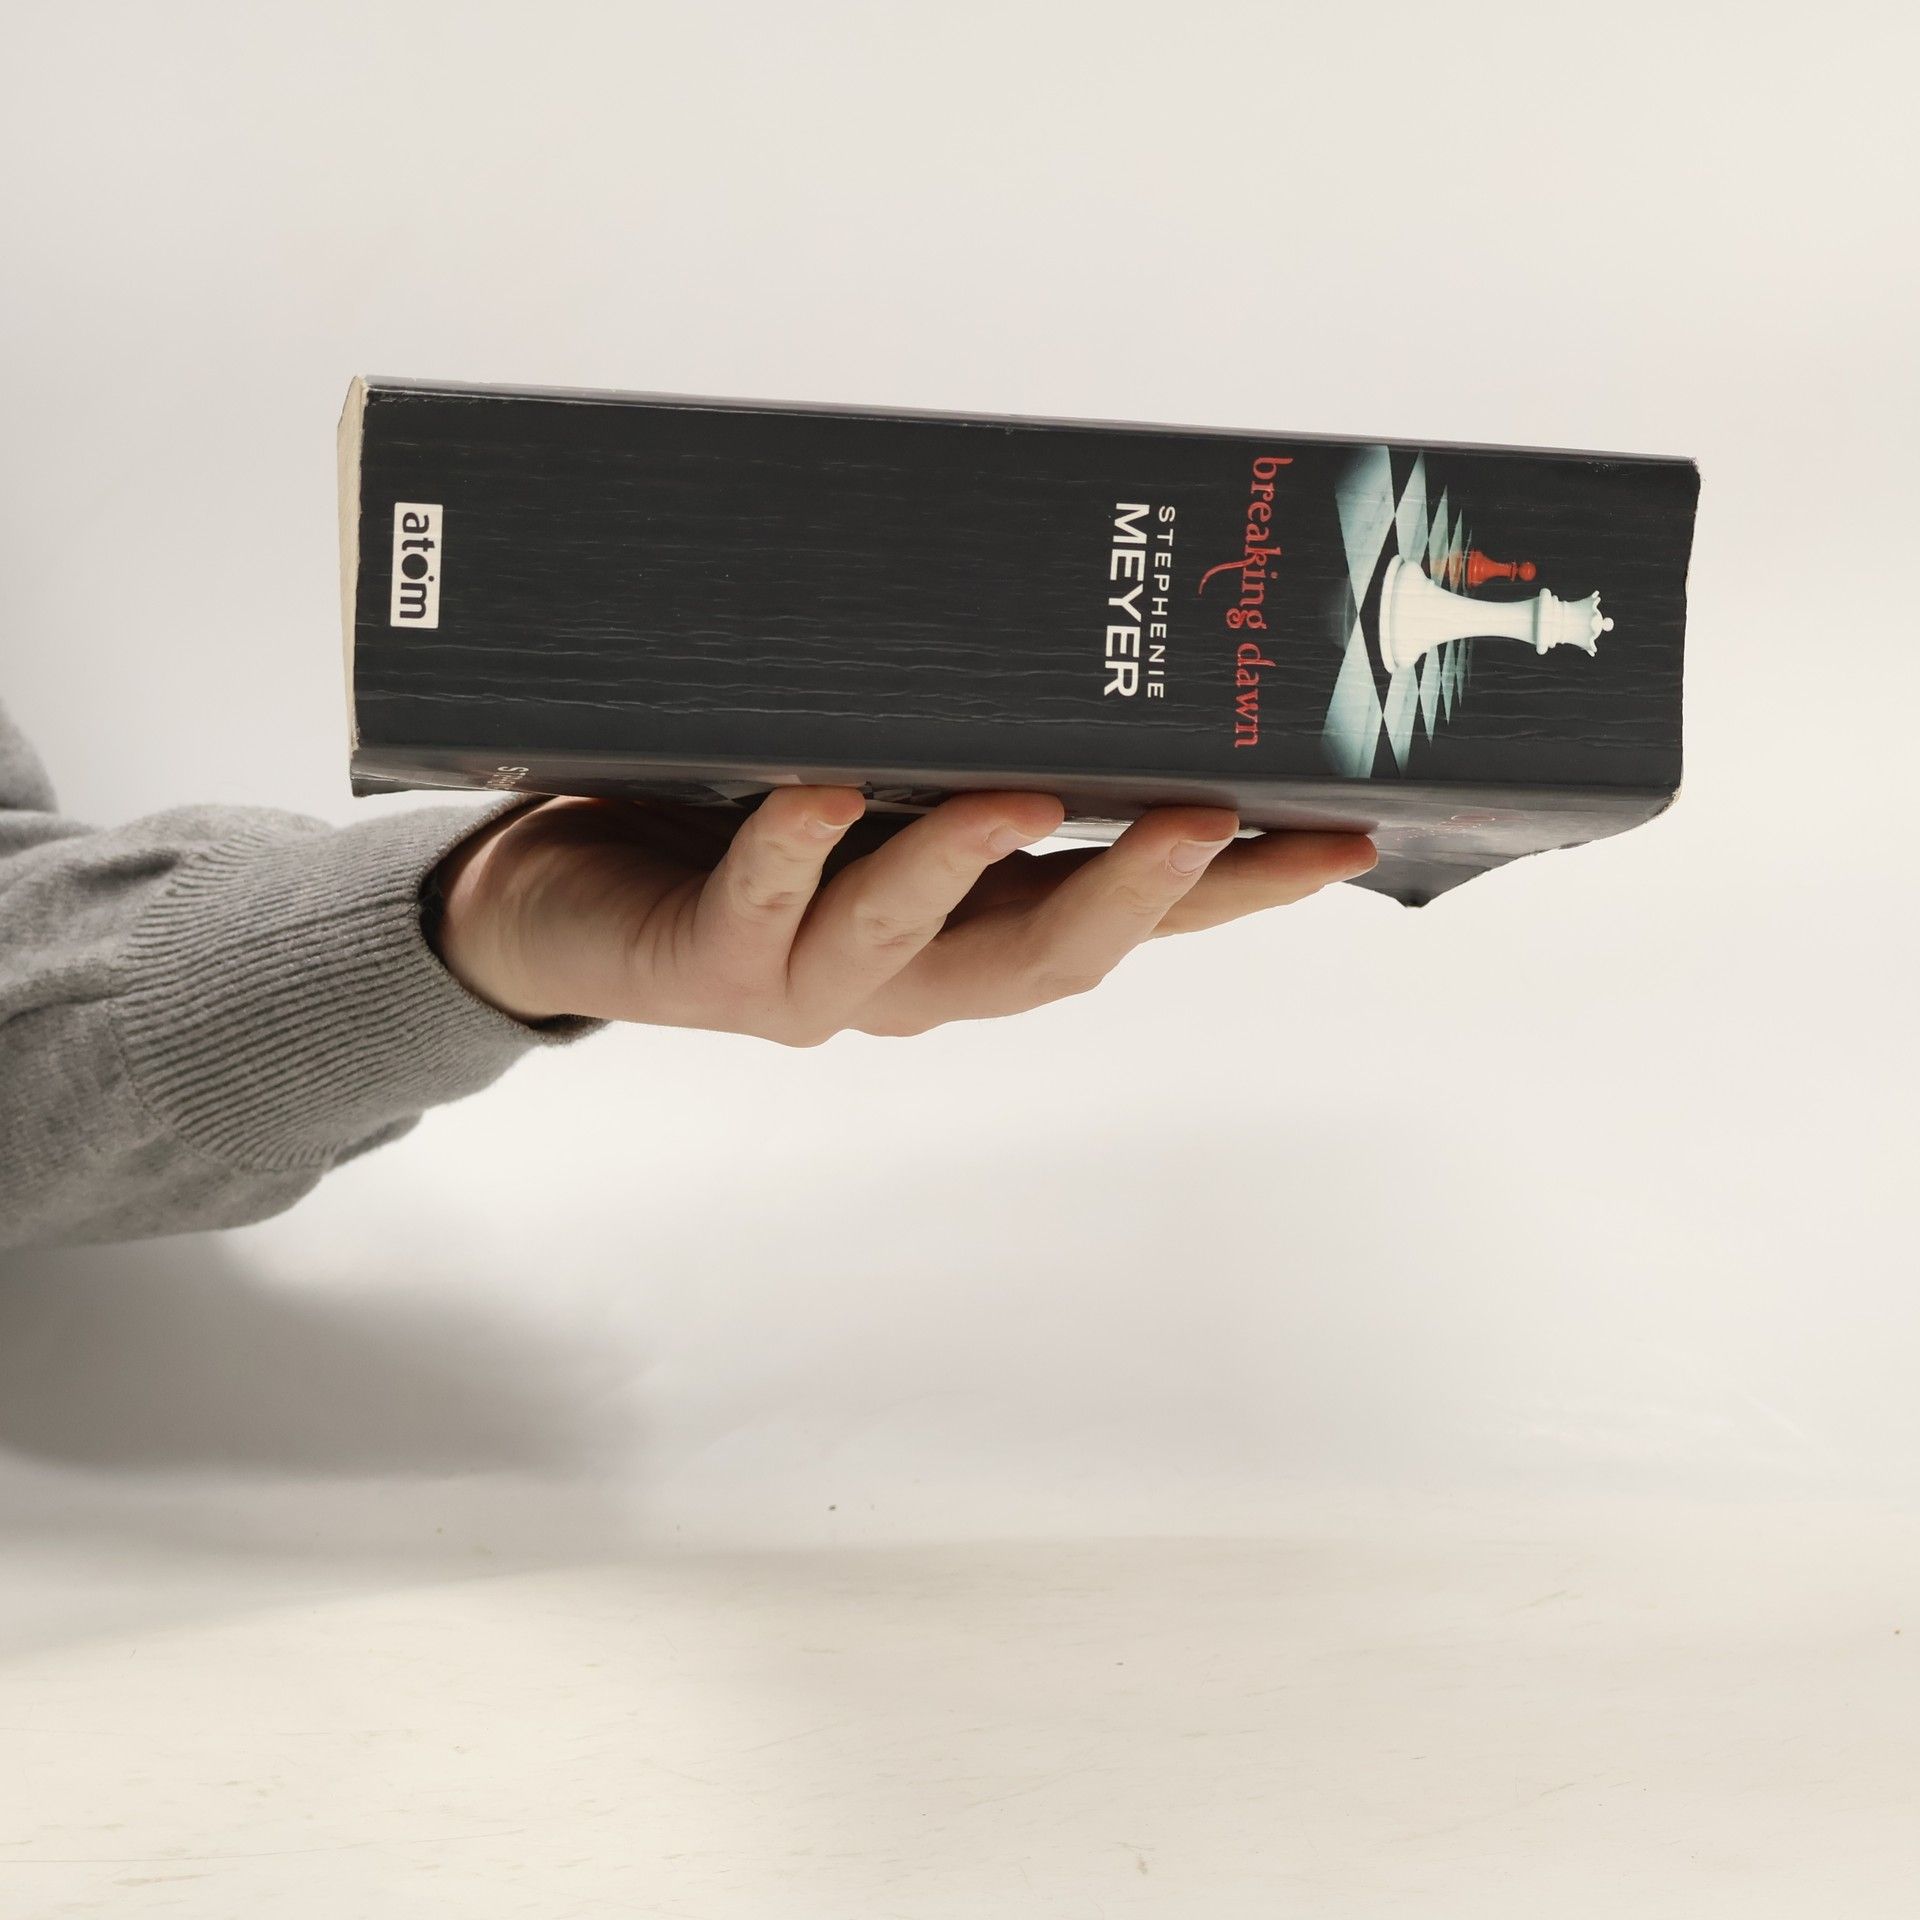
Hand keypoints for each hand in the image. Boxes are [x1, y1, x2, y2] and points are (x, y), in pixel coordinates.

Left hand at [430, 789, 1375, 1040]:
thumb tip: (1064, 616)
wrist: (570, 915)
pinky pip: (758, 906)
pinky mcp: (709, 964)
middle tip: (1212, 822)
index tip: (1347, 838)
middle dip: (1134, 895)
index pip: (1131, 922)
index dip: (1240, 894)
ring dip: (967, 868)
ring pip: (907, 945)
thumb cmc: (741, 831)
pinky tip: (822, 789)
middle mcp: (912, 977)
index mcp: (974, 934)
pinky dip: (795, 846)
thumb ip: (960, 740)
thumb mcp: (880, 780)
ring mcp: (812, 983)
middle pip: (1047, 961)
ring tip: (1018, 794)